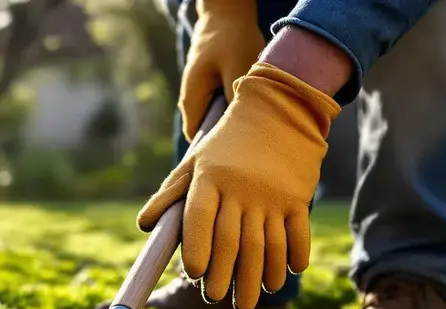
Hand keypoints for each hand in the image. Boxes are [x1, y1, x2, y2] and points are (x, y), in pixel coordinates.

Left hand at [138, 63, 341, 308]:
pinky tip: (284, 275)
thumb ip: (171, 193)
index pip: (200, 219)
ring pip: (265, 247)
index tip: (193, 274)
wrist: (281, 109)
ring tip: (246, 302)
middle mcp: (242, 189)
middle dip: (224, 276)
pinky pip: (296, 235)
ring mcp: (272, 196)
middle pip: (233, 242)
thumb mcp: (197, 161)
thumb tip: (145, 225)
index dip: (196, 248)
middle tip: (216, 298)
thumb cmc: (229, 141)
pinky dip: (292, 259)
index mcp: (211, 179)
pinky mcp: (297, 198)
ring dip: (257, 279)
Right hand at [178, 0, 265, 141]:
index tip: (237, 156)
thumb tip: (240, 130)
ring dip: (233, 124)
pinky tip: (252, 111)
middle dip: (226, 140)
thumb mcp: (238, 68)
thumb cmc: (231, 39)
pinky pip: (222, 110)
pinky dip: (235, 112)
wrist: (226, 14)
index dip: (213, 150)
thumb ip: (236, 100)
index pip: (197, 140)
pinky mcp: (212, 89)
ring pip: (216, 121)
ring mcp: (201, 95)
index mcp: (191, 100)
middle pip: (206, 133)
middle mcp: (192, 102)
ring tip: (254, 129)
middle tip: (252, 145)